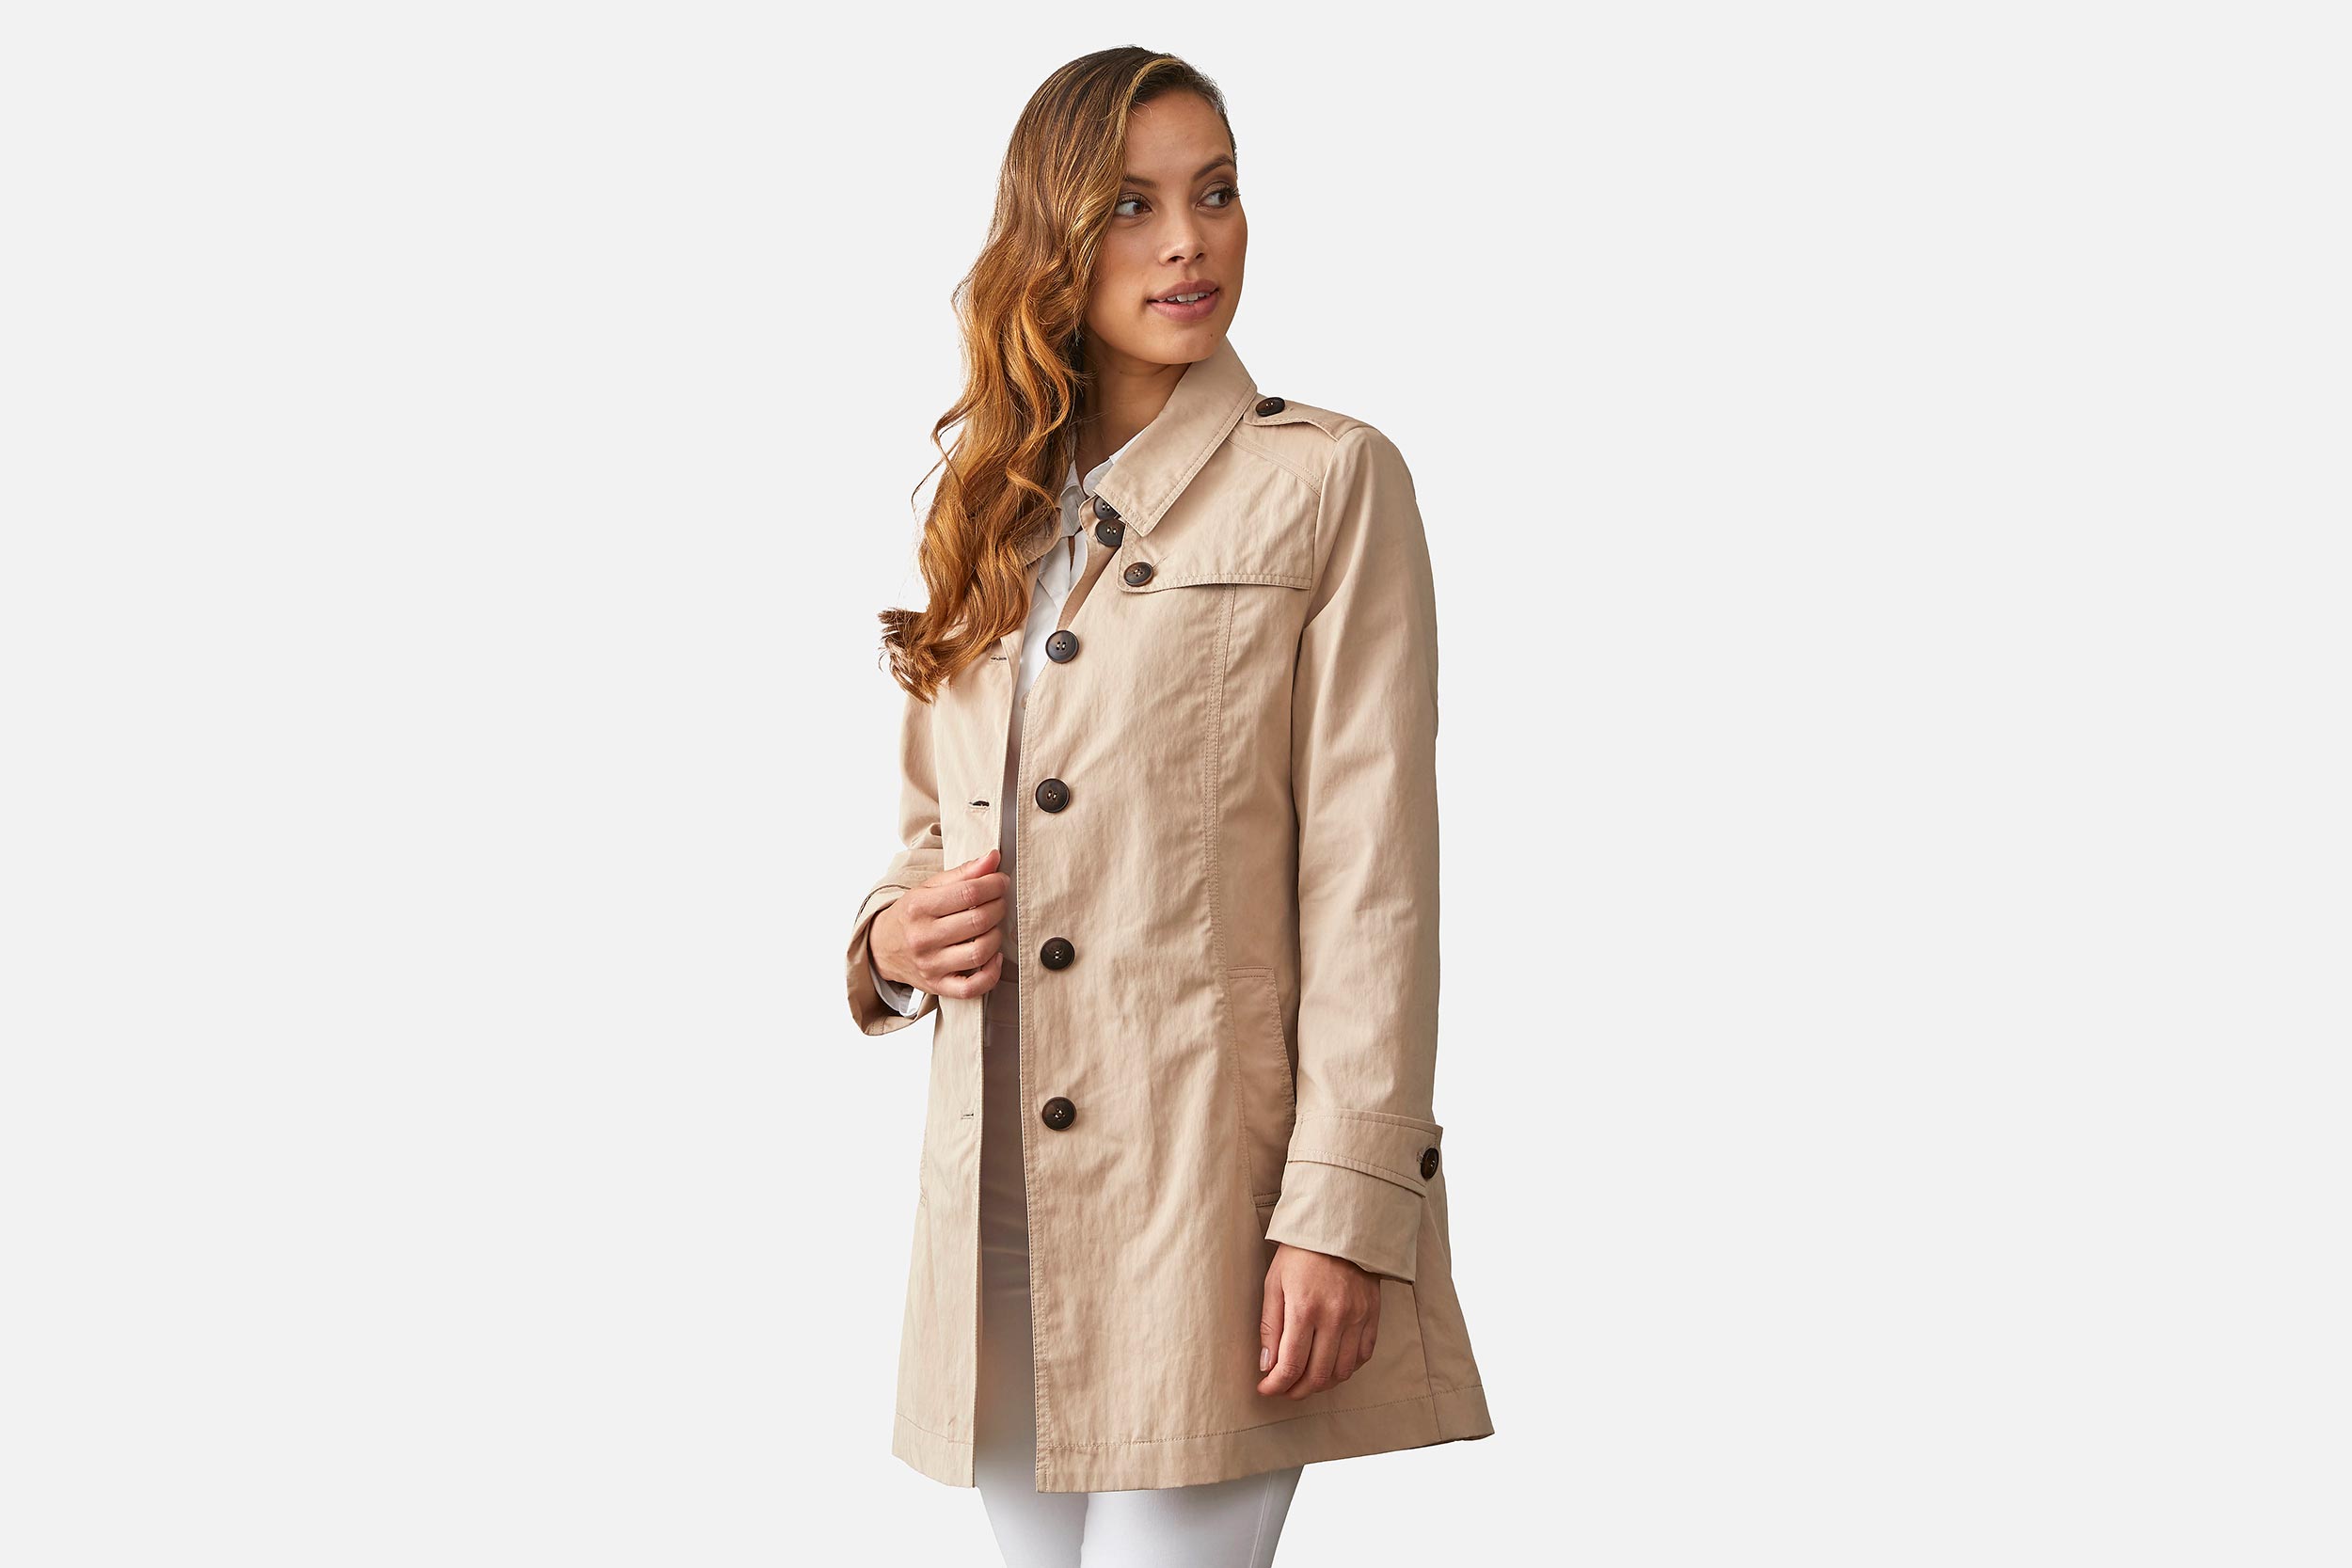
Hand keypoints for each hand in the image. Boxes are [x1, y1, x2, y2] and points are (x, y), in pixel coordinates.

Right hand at [871, 848, 1008, 998]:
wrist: (882, 948)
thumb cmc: (911, 915)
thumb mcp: (929, 888)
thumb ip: (963, 873)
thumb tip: (993, 858)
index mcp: (918, 907)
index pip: (968, 892)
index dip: (993, 884)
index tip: (1001, 881)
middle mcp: (923, 937)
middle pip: (978, 921)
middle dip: (999, 907)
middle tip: (1000, 901)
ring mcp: (930, 965)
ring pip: (979, 952)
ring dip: (997, 936)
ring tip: (994, 926)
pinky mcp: (937, 986)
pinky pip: (971, 988)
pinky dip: (990, 974)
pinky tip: (993, 957)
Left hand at [1257, 1242, 1381, 1399]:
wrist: (1340, 1226)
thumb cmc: (1301, 1253)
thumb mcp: (1274, 1283)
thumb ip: (1270, 1326)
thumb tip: (1267, 1366)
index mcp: (1304, 1308)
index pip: (1291, 1365)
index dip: (1276, 1385)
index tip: (1266, 1390)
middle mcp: (1334, 1317)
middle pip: (1318, 1376)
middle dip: (1297, 1391)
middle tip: (1284, 1390)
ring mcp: (1357, 1318)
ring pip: (1342, 1372)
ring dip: (1322, 1384)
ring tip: (1306, 1380)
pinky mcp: (1373, 1315)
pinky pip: (1362, 1357)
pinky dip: (1345, 1369)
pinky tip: (1331, 1365)